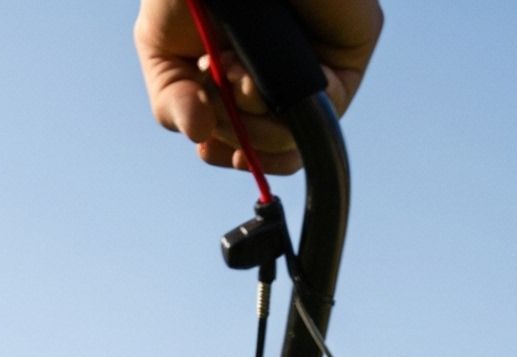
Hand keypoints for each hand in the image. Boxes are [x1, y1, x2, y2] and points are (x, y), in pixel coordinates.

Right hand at [134, 0, 381, 175]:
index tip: (208, 146)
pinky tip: (253, 79)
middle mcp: (291, 70)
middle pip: (277, 148)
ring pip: (298, 136)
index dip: (234, 154)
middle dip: (235, 135)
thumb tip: (198, 136)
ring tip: (227, 72)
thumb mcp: (162, 47)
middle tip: (213, 85)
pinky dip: (286, 106)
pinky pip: (328, 104)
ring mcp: (324, 58)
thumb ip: (172, 101)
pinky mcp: (354, 42)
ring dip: (252, 124)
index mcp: (252, 72)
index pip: (257, 140)